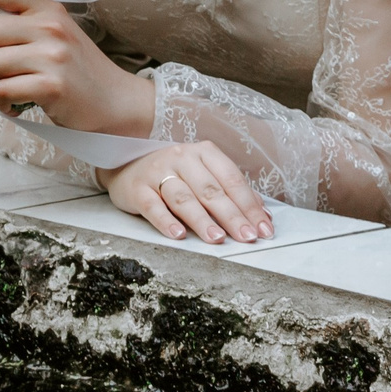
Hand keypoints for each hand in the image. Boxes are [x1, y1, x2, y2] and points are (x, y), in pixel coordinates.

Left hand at [0, 0, 154, 135]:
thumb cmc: (80, 72)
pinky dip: (2, 103)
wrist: (117, 103)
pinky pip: (2, 91)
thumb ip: (23, 24)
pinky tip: (17, 104)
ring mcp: (52, 55)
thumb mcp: (56, 34)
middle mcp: (49, 26)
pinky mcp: (52, 85)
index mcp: (48, 8)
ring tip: (12, 88)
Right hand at [105, 143, 273, 244]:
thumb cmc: (174, 175)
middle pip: (211, 190)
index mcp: (204, 152)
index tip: (263, 229)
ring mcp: (158, 172)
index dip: (249, 206)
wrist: (127, 167)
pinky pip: (152, 206)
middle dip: (232, 216)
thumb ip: (231, 193)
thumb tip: (262, 217)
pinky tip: (178, 235)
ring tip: (217, 238)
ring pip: (184, 198)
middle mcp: (182, 158)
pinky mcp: (137, 188)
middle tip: (247, 237)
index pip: (232, 179)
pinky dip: (166, 221)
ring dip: (202, 220)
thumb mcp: (203, 175)